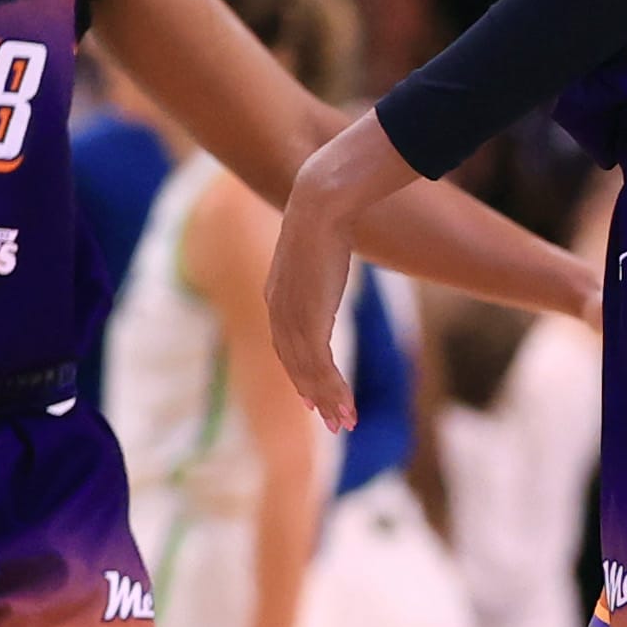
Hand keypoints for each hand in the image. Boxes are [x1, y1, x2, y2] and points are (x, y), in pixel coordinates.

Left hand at [267, 111, 407, 429]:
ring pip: (307, 371)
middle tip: (335, 423)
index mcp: (279, 294)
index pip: (288, 343)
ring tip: (347, 422)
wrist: (320, 204)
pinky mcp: (308, 321)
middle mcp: (279, 310)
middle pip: (295, 364)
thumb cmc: (328, 211)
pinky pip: (320, 366)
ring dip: (328, 400)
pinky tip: (347, 405)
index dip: (301, 372)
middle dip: (315, 395)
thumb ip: (324, 254)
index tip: (313, 396)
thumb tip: (337, 239)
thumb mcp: (322, 239)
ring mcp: (291, 318)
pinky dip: (333, 390)